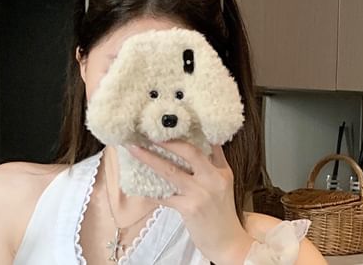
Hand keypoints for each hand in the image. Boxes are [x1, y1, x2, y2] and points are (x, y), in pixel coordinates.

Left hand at [128, 141, 253, 264]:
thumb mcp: (224, 183)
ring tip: (135, 149)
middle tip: (150, 131)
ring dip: (149, 159)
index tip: (174, 121)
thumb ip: (214, 163)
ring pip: (171, 171)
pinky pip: (164, 196)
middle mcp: (213, 179)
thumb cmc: (222, 212)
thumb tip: (204, 141)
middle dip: (168, 140)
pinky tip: (140, 185)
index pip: (210, 143)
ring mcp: (201, 194)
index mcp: (222, 171)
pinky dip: (151, 191)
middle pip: (189, 152)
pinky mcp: (189, 209)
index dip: (192, 130)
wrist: (227, 242)